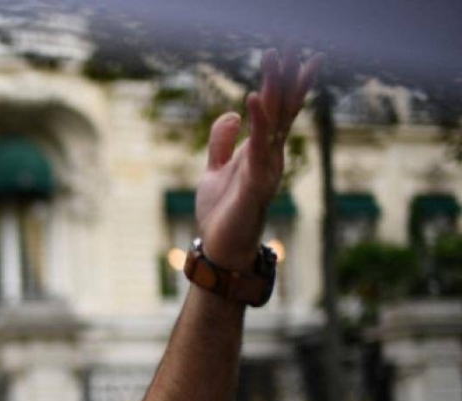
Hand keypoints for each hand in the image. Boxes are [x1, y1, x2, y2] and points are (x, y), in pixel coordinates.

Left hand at [197, 49, 320, 268]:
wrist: (220, 250)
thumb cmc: (222, 213)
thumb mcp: (215, 171)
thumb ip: (222, 143)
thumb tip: (230, 113)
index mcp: (262, 152)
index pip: (278, 111)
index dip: (283, 83)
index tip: (287, 54)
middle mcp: (271, 157)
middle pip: (282, 110)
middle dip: (286, 78)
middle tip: (291, 45)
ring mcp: (267, 170)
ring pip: (276, 123)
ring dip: (275, 89)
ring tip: (274, 59)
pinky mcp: (255, 185)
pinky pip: (258, 148)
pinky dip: (258, 123)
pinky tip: (253, 98)